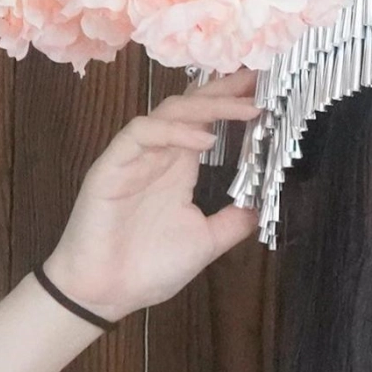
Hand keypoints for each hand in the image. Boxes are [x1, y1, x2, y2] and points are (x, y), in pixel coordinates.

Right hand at [42, 67, 261, 320]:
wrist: (106, 293)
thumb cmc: (147, 268)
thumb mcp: (205, 243)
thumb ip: (232, 223)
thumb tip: (261, 208)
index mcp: (178, 169)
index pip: (206, 122)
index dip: (232, 104)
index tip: (265, 93)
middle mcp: (158, 156)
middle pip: (190, 107)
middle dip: (224, 90)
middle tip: (258, 78)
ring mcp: (134, 158)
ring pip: (169, 113)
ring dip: (208, 107)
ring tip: (245, 108)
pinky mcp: (112, 165)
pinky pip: (141, 133)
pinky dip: (174, 132)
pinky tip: (205, 139)